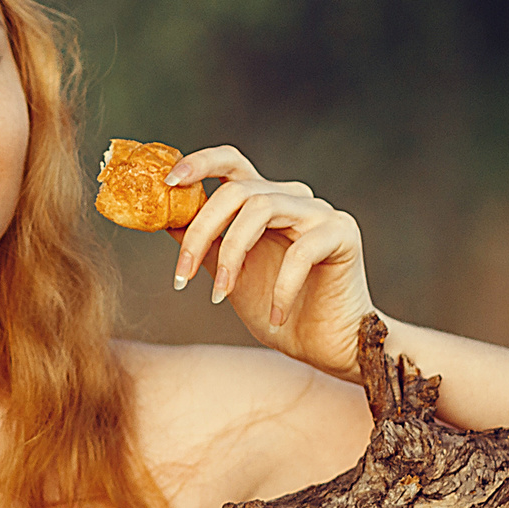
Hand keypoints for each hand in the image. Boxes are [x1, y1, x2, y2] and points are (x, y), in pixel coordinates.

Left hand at [166, 146, 376, 382]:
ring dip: (232, 254)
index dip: (200, 164)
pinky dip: (281, 286)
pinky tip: (276, 316)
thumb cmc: (276, 308)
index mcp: (265, 200)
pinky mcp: (342, 234)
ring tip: (219, 297)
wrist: (325, 345)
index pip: (231, 163)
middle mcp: (292, 197)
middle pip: (237, 190)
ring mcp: (320, 212)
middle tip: (182, 275)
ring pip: (262, 209)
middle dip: (201, 231)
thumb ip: (206, 244)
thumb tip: (165, 219)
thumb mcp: (229, 274)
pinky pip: (301, 251)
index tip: (168, 183)